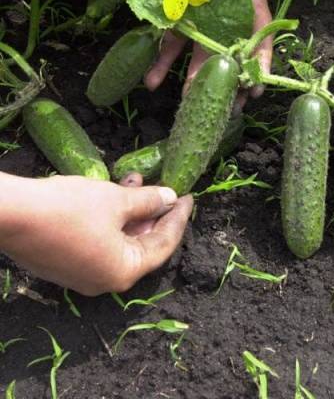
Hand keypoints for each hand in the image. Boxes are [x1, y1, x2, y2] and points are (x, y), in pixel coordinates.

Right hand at [0, 173, 192, 295]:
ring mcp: (81, 274)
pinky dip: (111, 218)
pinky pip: (99, 241)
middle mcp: (104, 280)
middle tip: (164, 189)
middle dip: (153, 213)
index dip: (178, 218)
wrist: (9, 214)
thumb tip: (169, 198)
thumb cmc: (70, 208)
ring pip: (119, 240)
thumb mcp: (116, 200)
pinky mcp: (64, 263)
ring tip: (134, 180)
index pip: (163, 245)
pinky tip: (111, 191)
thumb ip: (148, 201)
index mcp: (123, 272)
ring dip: (130, 210)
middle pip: (142, 245)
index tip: (188, 197)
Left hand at [138, 0, 272, 112]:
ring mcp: (202, 18)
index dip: (259, 59)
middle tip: (226, 106)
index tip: (256, 85)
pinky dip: (162, 62)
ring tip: (188, 102)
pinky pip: (170, 43)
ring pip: (201, 54)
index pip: (259, 32)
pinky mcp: (178, 17)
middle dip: (227, 79)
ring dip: (194, 79)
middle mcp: (227, 13)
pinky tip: (152, 81)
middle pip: (230, 50)